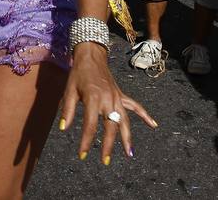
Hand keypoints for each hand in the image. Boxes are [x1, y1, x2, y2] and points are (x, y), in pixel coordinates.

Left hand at [60, 42, 157, 161]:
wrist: (91, 56)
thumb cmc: (78, 73)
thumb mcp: (69, 90)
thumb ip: (66, 109)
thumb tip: (63, 128)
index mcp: (93, 98)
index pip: (90, 125)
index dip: (85, 142)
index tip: (82, 155)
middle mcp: (108, 99)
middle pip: (110, 127)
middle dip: (108, 146)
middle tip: (105, 161)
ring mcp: (117, 97)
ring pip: (125, 121)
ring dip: (127, 138)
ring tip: (129, 154)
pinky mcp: (121, 95)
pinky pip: (135, 106)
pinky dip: (145, 115)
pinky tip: (154, 125)